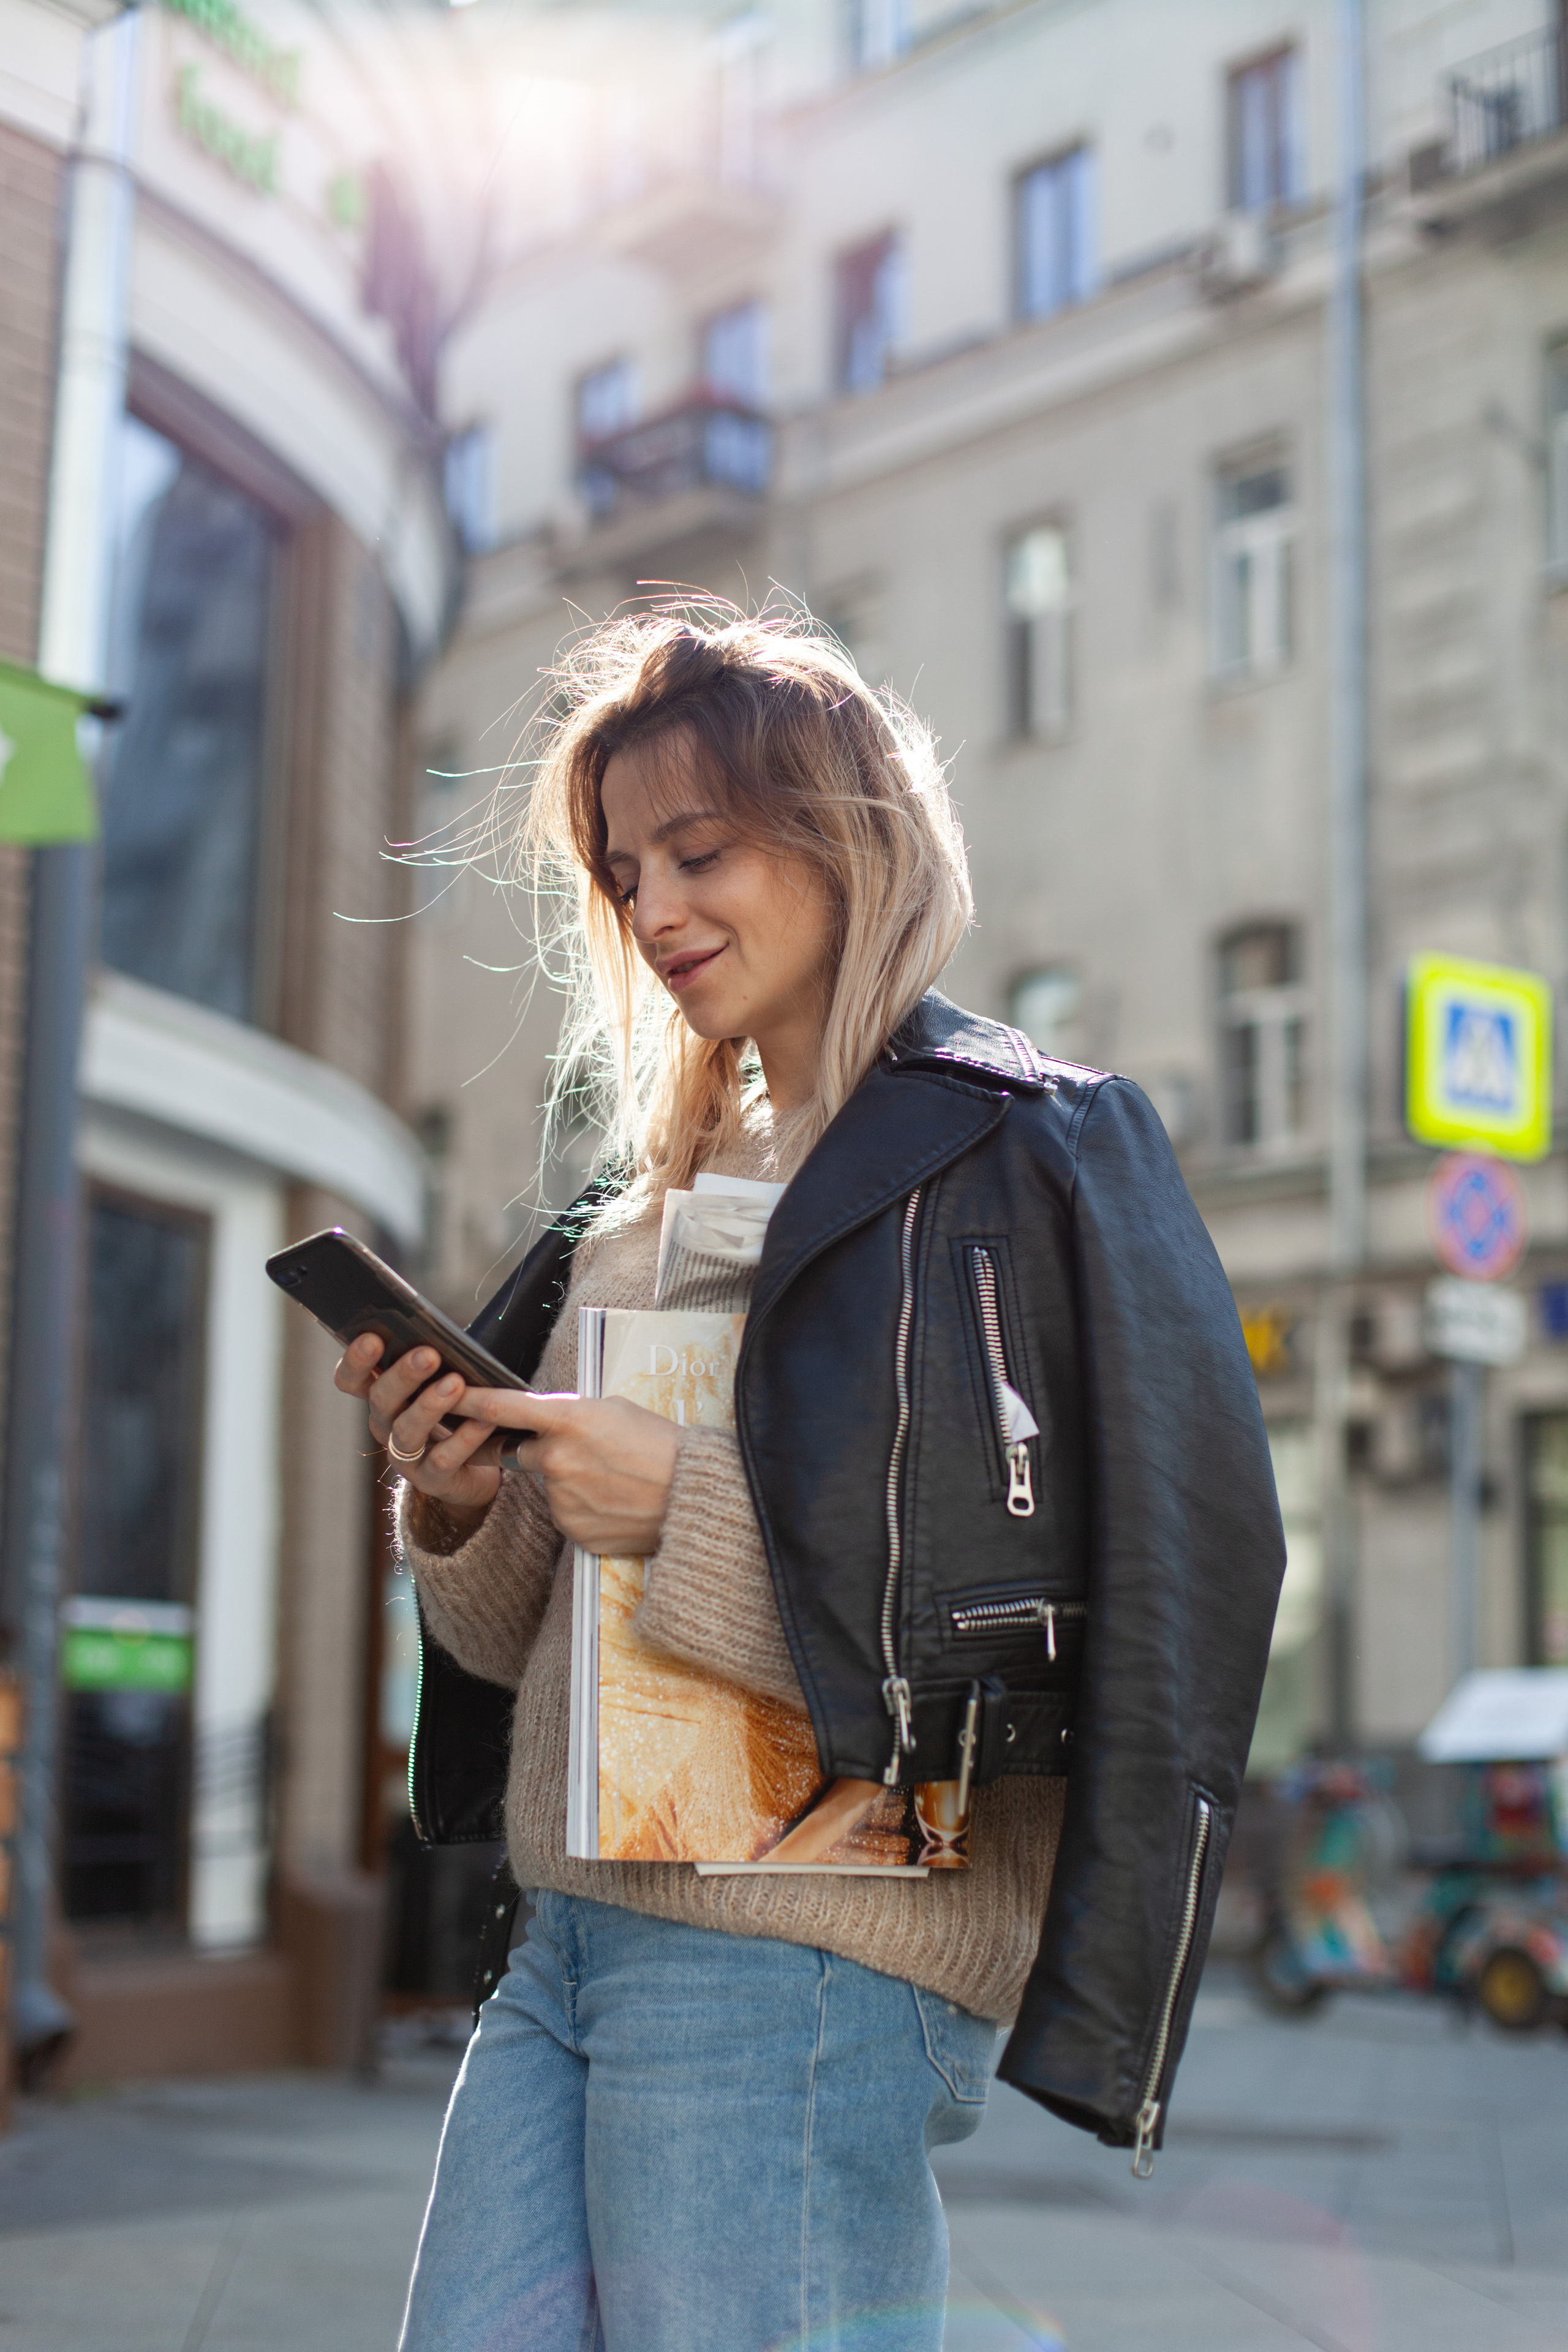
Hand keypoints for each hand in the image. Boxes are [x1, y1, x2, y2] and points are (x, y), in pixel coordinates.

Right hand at [333, 1336, 504, 1521]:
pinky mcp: (431, 1480)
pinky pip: (442, 1460)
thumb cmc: (457, 1410)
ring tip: (455, 1383)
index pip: (352, 1379)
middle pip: (381, 1399)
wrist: (477, 1468)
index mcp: (382, 1396)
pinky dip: (463, 1439)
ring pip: (406, 1431)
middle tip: (428, 1354)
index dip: (356, 1361)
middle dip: (403, 1375)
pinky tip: (482, 1421)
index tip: (372, 1338)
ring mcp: (405, 1456)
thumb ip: (436, 1360)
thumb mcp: (442, 1380)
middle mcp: (385, 1425)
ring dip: (430, 1406)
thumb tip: (443, 1330)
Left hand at [459, 1389, 680, 1555]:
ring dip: (572, 1483)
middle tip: (585, 1452)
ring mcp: (563, 1500)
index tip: (447, 1392)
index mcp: (569, 1421)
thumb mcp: (615, 1410)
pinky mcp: (573, 1531)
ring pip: (550, 1487)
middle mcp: (557, 1460)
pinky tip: (615, 1503)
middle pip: (523, 1452)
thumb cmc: (661, 1445)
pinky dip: (586, 1509)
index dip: (470, 1399)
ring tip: (616, 1481)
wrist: (693, 1496)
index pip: (504, 1407)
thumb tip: (547, 1423)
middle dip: (544, 1450)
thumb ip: (571, 1416)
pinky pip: (568, 1516)